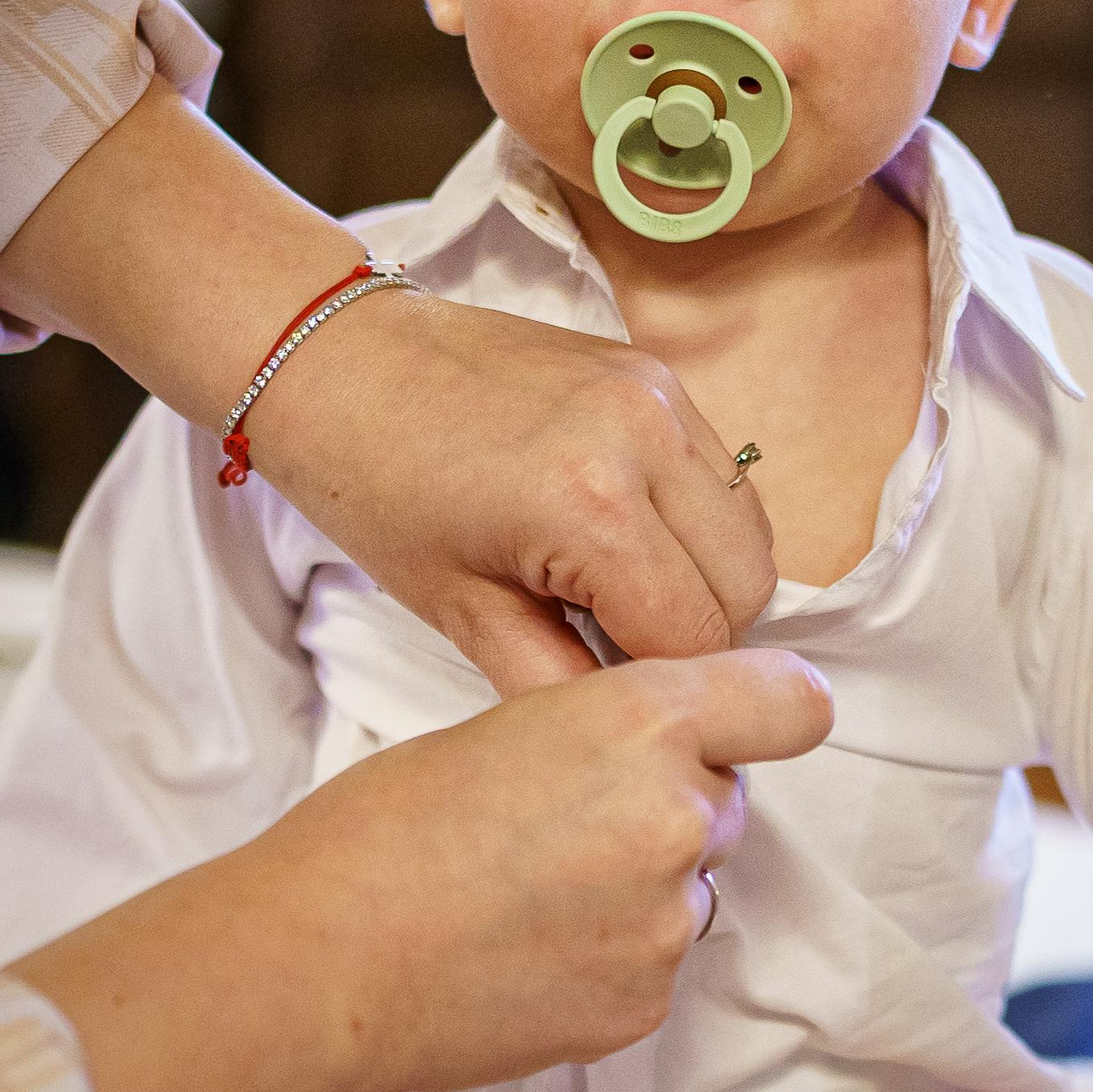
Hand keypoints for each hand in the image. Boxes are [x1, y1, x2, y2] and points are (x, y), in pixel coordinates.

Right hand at [11, 649, 830, 1091]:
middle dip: (666, 806)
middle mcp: (678, 816)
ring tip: (524, 901)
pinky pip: (650, 966)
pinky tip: (522, 955)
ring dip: (634, 890)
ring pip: (685, 889)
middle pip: (721, 800)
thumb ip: (602, 740)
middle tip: (560, 826)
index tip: (746, 725)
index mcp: (642, 722)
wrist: (324, 964)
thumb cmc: (378, 832)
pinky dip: (605, 960)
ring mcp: (667, 921)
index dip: (765, 713)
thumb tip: (644, 772)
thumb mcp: (503, 730)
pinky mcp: (644, 1003)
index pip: (787, 705)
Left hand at [248, 289, 776, 695]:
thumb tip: (632, 728)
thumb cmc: (377, 489)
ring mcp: (660, 396)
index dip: (660, 682)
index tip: (609, 683)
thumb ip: (561, 685)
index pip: (698, 639)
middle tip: (614, 638)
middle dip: (697, 632)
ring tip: (620, 583)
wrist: (340, 363)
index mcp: (590, 506)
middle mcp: (646, 438)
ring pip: (751, 530)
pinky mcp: (657, 374)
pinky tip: (623, 529)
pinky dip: (695, 520)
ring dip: (707, 576)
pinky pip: (724, 474)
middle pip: (750, 587)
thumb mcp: (462, 615)